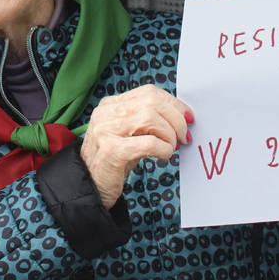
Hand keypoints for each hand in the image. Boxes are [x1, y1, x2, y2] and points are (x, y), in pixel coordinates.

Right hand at [81, 84, 192, 207]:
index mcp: (111, 105)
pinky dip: (163, 149)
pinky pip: (148, 143)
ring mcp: (106, 131)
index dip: (174, 104)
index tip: (188, 118)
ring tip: (171, 148)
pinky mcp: (111, 152)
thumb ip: (149, 121)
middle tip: (184, 137)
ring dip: (169, 135)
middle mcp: (106, 113)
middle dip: (176, 119)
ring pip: (150, 119)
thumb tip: (183, 117)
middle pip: (152, 102)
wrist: (90, 187)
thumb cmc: (115, 161)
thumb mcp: (130, 135)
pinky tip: (163, 157)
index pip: (149, 92)